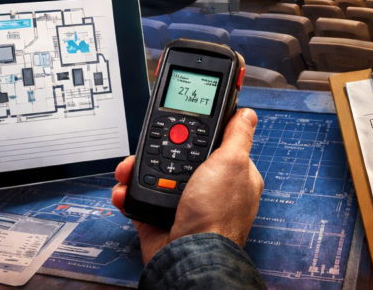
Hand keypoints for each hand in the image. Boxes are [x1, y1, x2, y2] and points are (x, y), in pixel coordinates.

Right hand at [111, 108, 262, 263]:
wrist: (188, 257)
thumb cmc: (216, 216)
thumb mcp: (232, 163)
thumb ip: (237, 136)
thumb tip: (247, 115)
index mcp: (231, 175)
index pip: (214, 145)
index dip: (197, 134)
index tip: (179, 126)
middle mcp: (209, 190)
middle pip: (179, 158)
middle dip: (158, 151)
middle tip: (147, 147)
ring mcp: (185, 204)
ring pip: (156, 177)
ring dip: (138, 171)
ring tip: (129, 169)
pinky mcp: (160, 218)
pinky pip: (141, 199)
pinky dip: (129, 194)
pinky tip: (125, 190)